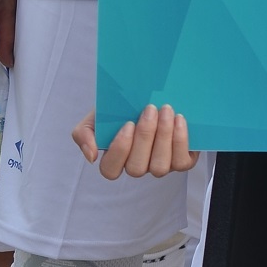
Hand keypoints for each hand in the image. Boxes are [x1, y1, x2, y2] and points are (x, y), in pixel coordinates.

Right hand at [74, 102, 196, 179]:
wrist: (150, 97)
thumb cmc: (119, 108)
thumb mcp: (96, 116)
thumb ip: (83, 133)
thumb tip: (91, 156)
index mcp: (115, 160)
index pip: (110, 170)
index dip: (119, 150)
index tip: (127, 124)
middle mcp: (137, 166)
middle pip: (137, 168)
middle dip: (145, 137)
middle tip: (150, 109)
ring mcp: (159, 166)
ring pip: (160, 167)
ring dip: (164, 137)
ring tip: (166, 110)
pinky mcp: (181, 161)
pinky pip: (183, 163)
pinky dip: (181, 141)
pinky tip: (179, 119)